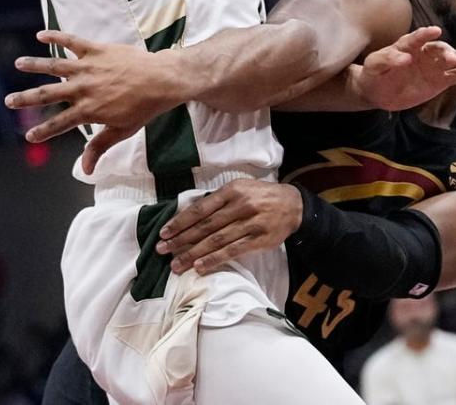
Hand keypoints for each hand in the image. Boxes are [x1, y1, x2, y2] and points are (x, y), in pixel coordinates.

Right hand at [4, 31, 183, 172]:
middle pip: (48, 94)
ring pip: (54, 66)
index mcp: (89, 110)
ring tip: (18, 63)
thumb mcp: (121, 131)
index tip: (28, 137)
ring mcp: (88, 68)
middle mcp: (83, 89)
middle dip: (26, 98)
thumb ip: (99, 147)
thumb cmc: (144, 108)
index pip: (59, 124)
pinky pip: (71, 41)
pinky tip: (41, 34)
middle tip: (9, 101)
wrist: (161, 80)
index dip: (43, 131)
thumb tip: (86, 171)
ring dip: (34, 64)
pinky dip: (55, 36)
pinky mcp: (95, 50)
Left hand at [156, 179, 302, 274]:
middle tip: (162, 250)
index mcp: (231, 191)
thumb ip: (218, 200)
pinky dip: (214, 259)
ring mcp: (249, 223)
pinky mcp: (258, 240)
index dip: (180, 221)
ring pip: (215, 241)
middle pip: (204, 226)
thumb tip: (190, 215)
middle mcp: (239, 206)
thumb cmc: (260, 196)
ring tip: (176, 264)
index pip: (200, 209)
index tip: (164, 232)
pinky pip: (232, 251)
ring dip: (193, 254)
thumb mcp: (240, 188)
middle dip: (181, 239)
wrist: (293, 205)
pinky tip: (199, 267)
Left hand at [352, 26, 455, 111]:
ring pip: (453, 62)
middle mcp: (424, 53)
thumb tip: (405, 58)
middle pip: (441, 50)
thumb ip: (387, 59)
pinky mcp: (440, 80)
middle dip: (449, 53)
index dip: (425, 34)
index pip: (418, 37)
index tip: (435, 31)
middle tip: (454, 61)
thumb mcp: (374, 65)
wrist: (377, 92)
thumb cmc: (374, 73)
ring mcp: (434, 66)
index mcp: (407, 45)